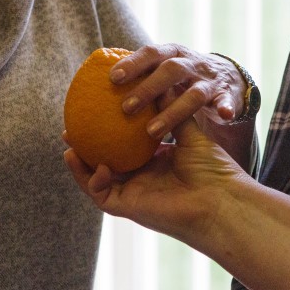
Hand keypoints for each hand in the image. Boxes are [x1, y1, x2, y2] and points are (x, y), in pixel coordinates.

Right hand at [64, 117, 246, 243]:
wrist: (221, 198)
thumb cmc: (213, 168)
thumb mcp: (189, 133)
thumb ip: (171, 110)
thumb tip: (160, 83)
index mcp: (155, 163)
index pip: (126, 146)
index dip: (109, 131)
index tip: (96, 110)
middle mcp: (141, 179)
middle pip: (105, 162)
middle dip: (86, 147)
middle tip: (71, 127)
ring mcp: (132, 194)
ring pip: (96, 180)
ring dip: (80, 163)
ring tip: (68, 144)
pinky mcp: (127, 206)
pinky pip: (99, 193)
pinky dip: (90, 178)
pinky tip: (86, 161)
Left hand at [110, 44, 247, 138]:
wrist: (226, 76)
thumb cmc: (181, 78)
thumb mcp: (161, 70)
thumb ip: (138, 75)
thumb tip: (96, 88)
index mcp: (171, 54)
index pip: (150, 53)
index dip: (133, 63)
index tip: (113, 77)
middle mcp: (190, 63)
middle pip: (170, 70)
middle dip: (148, 88)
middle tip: (126, 108)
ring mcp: (209, 79)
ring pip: (194, 93)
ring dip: (174, 111)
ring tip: (152, 131)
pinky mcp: (227, 94)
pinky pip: (228, 101)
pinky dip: (227, 106)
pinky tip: (224, 115)